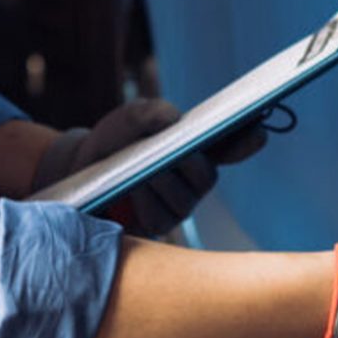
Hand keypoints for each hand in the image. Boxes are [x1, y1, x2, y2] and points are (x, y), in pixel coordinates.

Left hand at [35, 99, 264, 237]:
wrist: (81, 171)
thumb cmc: (114, 143)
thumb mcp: (127, 119)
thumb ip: (148, 112)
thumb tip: (171, 119)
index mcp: (196, 150)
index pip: (230, 147)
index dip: (246, 141)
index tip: (257, 131)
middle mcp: (194, 180)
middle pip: (207, 176)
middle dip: (190, 163)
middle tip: (174, 151)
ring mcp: (179, 205)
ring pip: (184, 198)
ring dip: (162, 181)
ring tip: (141, 170)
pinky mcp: (159, 226)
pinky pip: (160, 217)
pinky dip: (145, 200)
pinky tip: (132, 189)